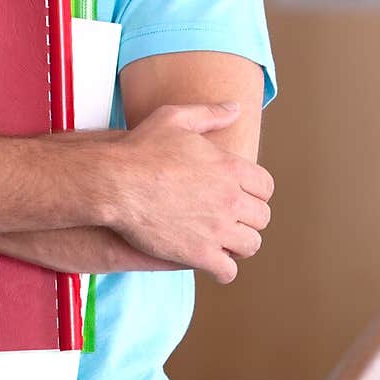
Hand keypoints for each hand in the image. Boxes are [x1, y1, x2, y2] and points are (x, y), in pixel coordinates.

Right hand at [108, 102, 273, 284]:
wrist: (114, 182)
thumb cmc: (141, 148)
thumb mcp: (175, 118)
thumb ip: (209, 113)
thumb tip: (236, 108)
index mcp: (230, 167)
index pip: (266, 187)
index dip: (255, 191)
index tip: (241, 195)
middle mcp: (230, 199)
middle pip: (262, 217)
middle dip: (249, 218)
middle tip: (231, 218)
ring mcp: (216, 229)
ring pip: (250, 245)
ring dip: (240, 244)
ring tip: (225, 241)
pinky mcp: (199, 253)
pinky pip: (228, 271)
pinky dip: (224, 269)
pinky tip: (212, 262)